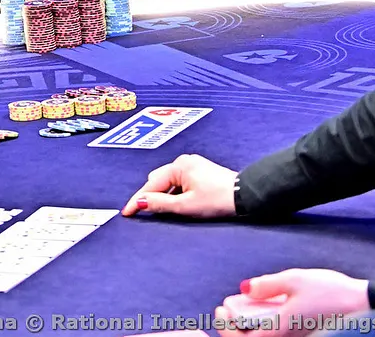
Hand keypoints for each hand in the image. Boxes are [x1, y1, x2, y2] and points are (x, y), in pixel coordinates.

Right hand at [122, 153, 236, 217]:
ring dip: (167, 194)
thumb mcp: (186, 206)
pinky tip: (183, 202)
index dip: (138, 201)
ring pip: (170, 182)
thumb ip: (160, 204)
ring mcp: (193, 164)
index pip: (150, 185)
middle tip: (147, 212)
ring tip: (170, 209)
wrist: (247, 195)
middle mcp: (184, 161)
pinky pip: (181, 181)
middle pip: (158, 181)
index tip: (127, 212)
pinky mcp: (201, 171)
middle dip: (153, 196)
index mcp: (178, 166)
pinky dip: (177, 192)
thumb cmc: (219, 200)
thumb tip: (140, 203)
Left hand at [215, 270, 368, 334]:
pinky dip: (265, 327)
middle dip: (234, 329)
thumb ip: (266, 285)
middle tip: (226, 309)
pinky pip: (278, 335)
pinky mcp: (305, 336)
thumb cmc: (333, 292)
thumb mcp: (295, 279)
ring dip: (249, 328)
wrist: (367, 305)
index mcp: (281, 331)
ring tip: (243, 308)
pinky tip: (265, 310)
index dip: (226, 328)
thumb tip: (244, 288)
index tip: (220, 309)